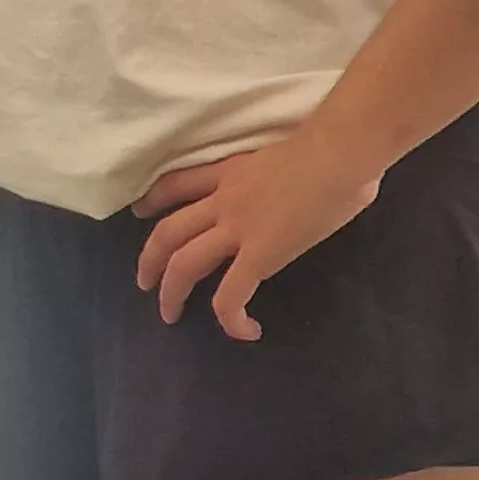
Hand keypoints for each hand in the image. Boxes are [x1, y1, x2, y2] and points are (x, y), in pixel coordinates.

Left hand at [130, 138, 387, 340]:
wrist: (338, 153)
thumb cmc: (333, 147)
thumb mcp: (288, 153)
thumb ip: (283, 171)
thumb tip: (312, 182)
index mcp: (230, 172)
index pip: (177, 184)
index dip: (153, 200)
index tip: (140, 211)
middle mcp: (223, 201)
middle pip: (168, 231)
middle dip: (149, 259)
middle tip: (144, 281)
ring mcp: (237, 229)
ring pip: (184, 265)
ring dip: (171, 293)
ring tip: (170, 314)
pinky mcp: (259, 255)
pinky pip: (232, 295)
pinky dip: (231, 318)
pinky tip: (245, 332)